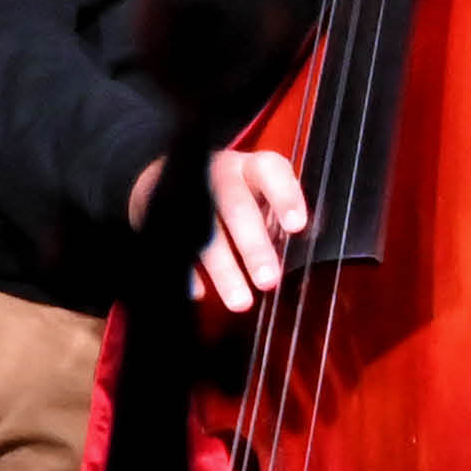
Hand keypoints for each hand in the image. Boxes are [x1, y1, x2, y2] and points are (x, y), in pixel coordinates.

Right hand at [127, 149, 312, 312]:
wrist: (174, 180)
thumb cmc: (238, 195)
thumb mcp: (263, 195)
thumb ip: (282, 215)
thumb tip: (310, 239)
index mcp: (251, 167)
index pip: (271, 171)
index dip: (285, 196)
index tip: (297, 227)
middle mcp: (219, 175)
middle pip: (236, 207)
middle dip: (253, 246)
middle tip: (269, 281)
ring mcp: (188, 194)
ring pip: (205, 233)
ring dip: (224, 270)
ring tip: (241, 302)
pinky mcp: (160, 215)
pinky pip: (173, 246)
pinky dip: (187, 273)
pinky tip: (199, 294)